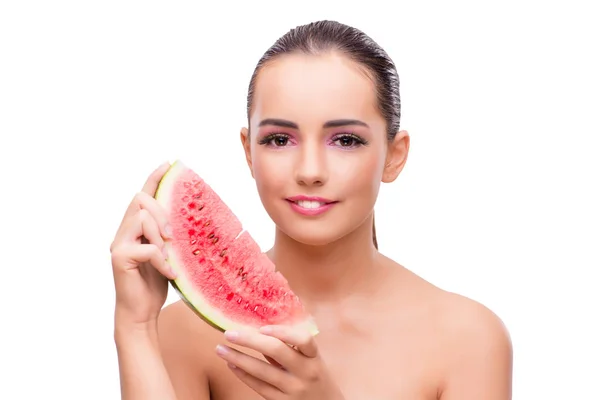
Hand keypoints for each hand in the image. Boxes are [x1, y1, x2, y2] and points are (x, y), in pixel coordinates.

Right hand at [110, 162, 176, 330]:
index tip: (168, 163)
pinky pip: (148, 248)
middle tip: (173, 235)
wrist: (141, 313)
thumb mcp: (167, 253)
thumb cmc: (154, 284)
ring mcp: (119, 245)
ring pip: (142, 218)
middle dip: (161, 212)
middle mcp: (122, 233)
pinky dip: (163, 260)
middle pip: (140, 200)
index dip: (154, 178)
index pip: (142, 196)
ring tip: (170, 255)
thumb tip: (185, 218)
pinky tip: (171, 273)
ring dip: (162, 235)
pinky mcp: (120, 259)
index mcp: (134, 229)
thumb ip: (168, 235)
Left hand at [216, 326, 344, 399]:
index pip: (303, 340)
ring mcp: (293, 389)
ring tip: (220, 349)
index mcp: (314, 358)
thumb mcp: (310, 361)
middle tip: (229, 333)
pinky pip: (259, 387)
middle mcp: (305, 372)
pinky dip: (243, 375)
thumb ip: (291, 348)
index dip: (282, 332)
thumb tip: (260, 330)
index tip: (262, 327)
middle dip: (250, 340)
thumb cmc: (315, 378)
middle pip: (277, 351)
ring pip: (262, 371)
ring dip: (238, 358)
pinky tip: (232, 365)